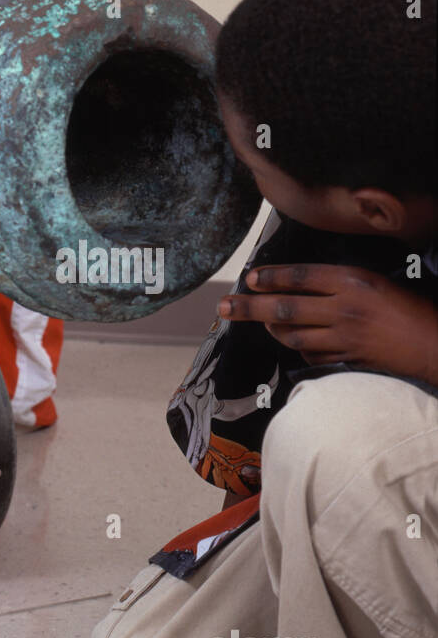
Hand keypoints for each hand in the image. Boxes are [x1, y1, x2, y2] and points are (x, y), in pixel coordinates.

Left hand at [218, 263, 437, 385]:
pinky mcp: (349, 361)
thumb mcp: (375, 281)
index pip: (300, 276)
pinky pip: (312, 356)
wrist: (437, 344)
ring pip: (293, 335)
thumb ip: (337, 281)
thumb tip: (297, 282)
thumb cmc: (409, 307)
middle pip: (285, 307)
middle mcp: (344, 309)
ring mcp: (345, 337)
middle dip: (248, 306)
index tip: (248, 278)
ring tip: (260, 322)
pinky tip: (293, 342)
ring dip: (271, 328)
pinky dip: (298, 349)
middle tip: (222, 307)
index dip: (270, 277)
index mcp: (353, 282)